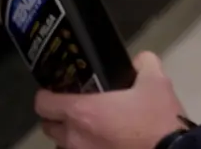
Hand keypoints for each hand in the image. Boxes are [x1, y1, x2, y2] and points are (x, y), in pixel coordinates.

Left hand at [35, 52, 187, 148]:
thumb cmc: (158, 121)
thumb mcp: (156, 83)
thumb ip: (144, 64)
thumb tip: (140, 60)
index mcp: (81, 112)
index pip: (43, 103)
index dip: (46, 95)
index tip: (56, 91)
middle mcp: (75, 137)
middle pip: (48, 126)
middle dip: (56, 117)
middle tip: (72, 109)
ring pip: (61, 146)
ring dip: (68, 137)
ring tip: (86, 129)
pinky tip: (99, 144)